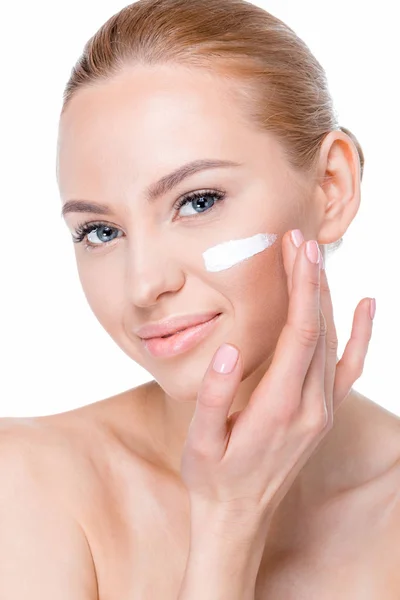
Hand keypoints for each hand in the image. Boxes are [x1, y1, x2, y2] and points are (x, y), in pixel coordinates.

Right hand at [181, 229, 373, 526]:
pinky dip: (361, 336)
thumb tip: (231, 351)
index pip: (299, 333)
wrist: (239, 517)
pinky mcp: (323, 415)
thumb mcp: (200, 441)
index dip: (301, 288)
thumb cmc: (213, 477)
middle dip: (311, 280)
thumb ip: (214, 396)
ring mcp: (322, 412)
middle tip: (300, 240)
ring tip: (313, 260)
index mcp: (278, 408)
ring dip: (325, 298)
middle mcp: (310, 407)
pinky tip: (367, 308)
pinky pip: (350, 369)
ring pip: (333, 343)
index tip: (295, 250)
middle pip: (319, 330)